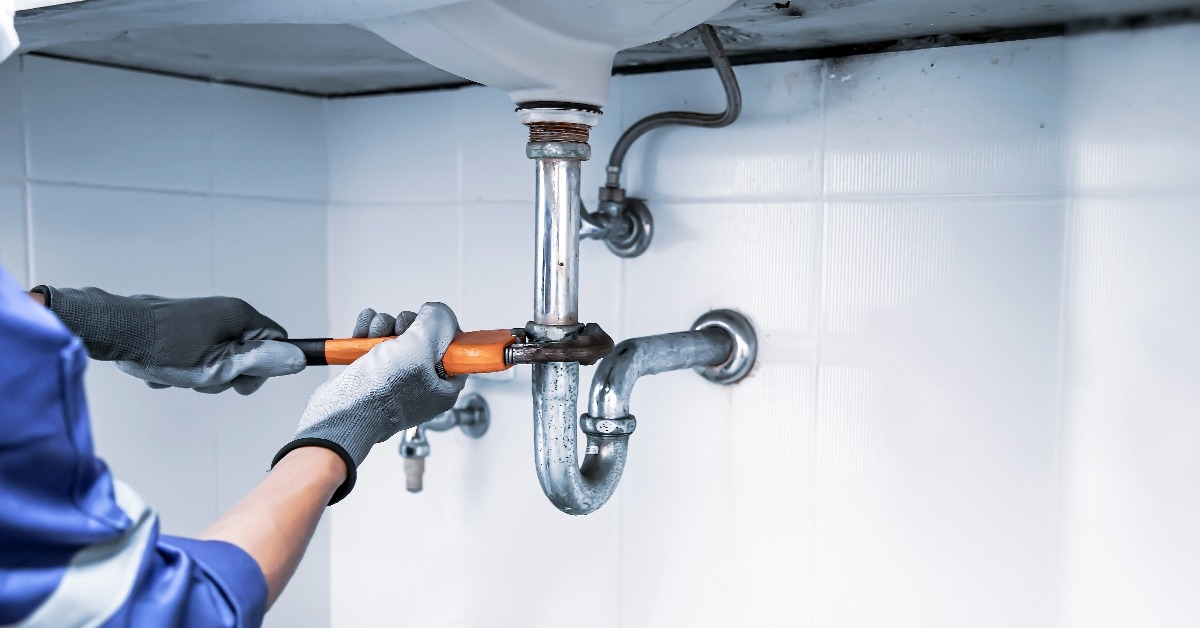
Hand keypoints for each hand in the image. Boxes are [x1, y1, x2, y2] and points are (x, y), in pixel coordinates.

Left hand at [34, 286, 304, 394]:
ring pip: (219, 356)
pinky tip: (165, 369)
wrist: (116, 331)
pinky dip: (184, 365)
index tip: (240, 383)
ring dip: (202, 373)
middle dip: (227, 374)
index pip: (277, 341)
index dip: (264, 368)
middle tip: (203, 378)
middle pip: (247, 352)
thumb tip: (297, 359)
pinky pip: (196, 352)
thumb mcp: (219, 366)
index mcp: (239, 315)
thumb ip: (260, 363)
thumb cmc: (163, 347)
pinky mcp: (183, 325)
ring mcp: (203, 317)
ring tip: (179, 373)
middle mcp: (224, 311)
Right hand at [275, 303, 465, 501]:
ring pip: (396, 337)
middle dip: (406, 326)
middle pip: (423, 338)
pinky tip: (361, 333)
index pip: (454, 350)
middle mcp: (422, 384)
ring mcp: (396, 379)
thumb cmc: (382, 394)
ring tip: (373, 335)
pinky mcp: (372, 374)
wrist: (341, 412)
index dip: (441, 331)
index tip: (428, 324)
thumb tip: (438, 311)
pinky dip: (367, 333)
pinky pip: (375, 343)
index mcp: (444, 387)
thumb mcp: (421, 349)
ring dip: (383, 327)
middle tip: (399, 332)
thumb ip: (437, 323)